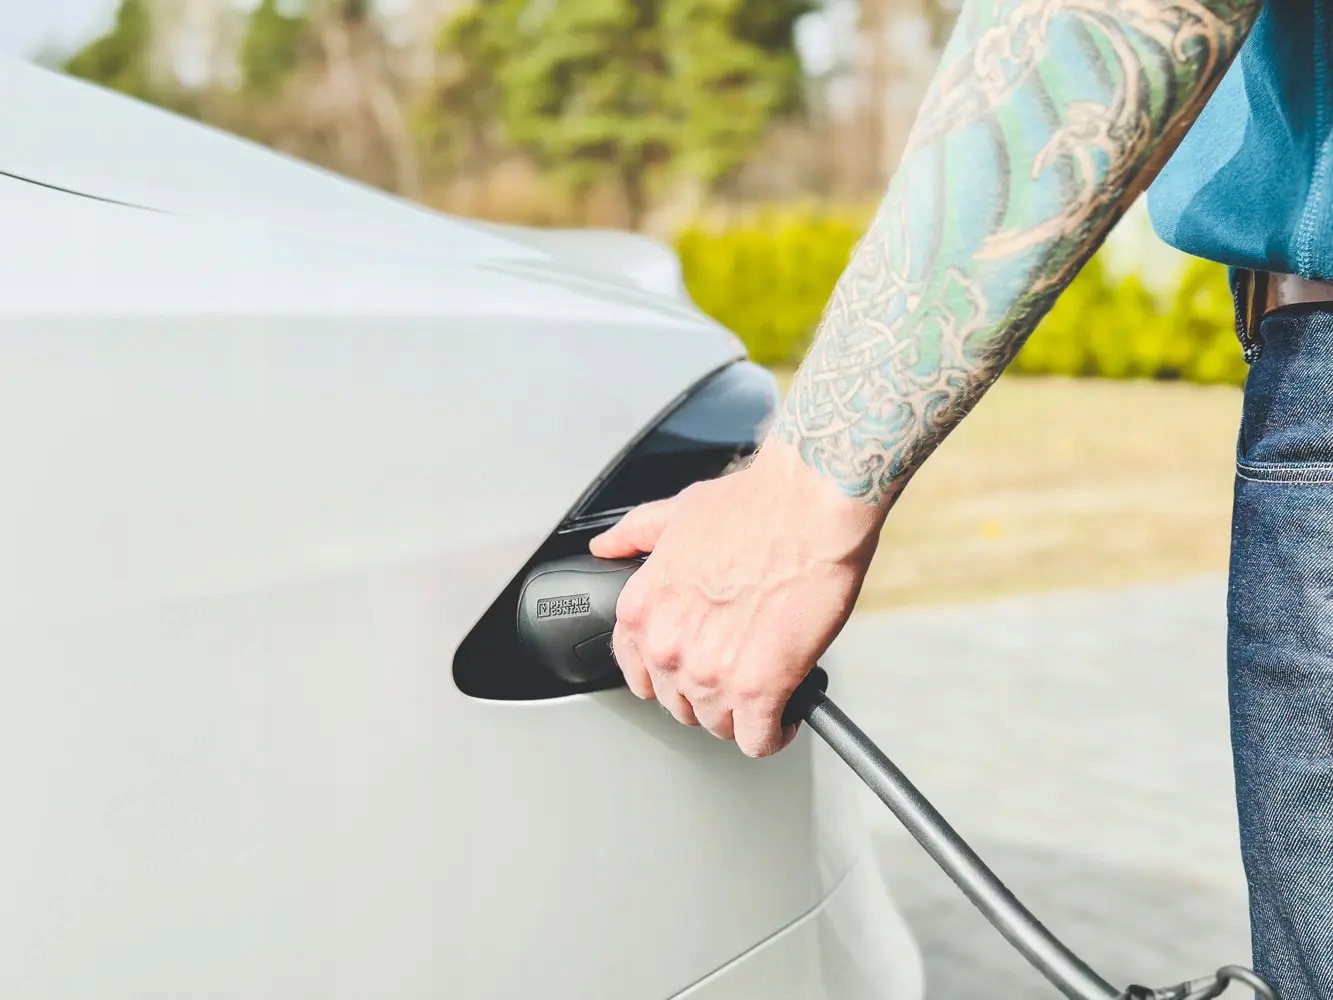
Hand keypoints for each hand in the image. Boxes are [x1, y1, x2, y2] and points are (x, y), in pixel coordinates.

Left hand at [589, 436, 886, 757]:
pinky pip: (759, 741)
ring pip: (719, 725)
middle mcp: (667, 646)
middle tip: (739, 670)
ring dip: (742, 713)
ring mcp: (709, 672)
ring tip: (766, 688)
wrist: (810, 506)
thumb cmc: (755, 506)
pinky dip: (774, 733)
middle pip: (681, 705)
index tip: (695, 669)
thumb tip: (605, 546)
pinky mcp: (758, 690)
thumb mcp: (678, 512)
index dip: (672, 676)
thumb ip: (635, 535)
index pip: (639, 675)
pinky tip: (786, 714)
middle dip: (709, 693)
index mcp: (642, 610)